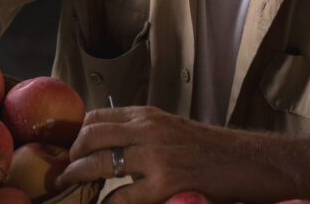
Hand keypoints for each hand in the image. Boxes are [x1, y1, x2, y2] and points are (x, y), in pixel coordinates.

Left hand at [55, 105, 269, 203]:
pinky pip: (123, 197)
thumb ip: (141, 132)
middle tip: (61, 174)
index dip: (76, 134)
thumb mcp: (171, 128)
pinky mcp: (166, 183)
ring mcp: (156, 156)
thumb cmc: (211, 149)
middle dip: (70, 157)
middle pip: (91, 136)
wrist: (248, 161)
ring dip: (78, 178)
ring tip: (68, 189)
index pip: (97, 116)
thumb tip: (108, 146)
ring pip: (100, 163)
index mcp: (148, 115)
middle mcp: (148, 129)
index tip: (67, 150)